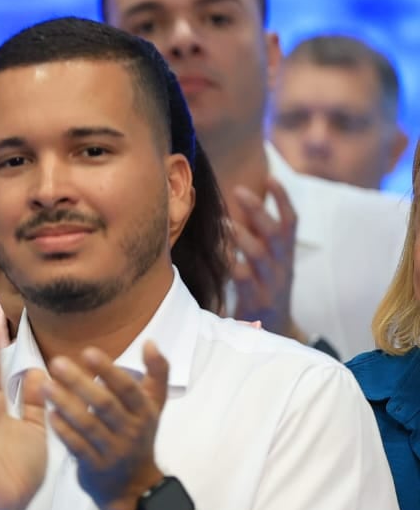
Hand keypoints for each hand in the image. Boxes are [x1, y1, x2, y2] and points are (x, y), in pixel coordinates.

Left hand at [41, 342, 169, 509]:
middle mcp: (131, 431)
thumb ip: (156, 374)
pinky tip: (48, 414)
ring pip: (88, 425)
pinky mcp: (94, 466)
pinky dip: (63, 431)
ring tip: (45, 385)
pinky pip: (77, 447)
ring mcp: (113, 450)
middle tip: (57, 363)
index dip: (108, 370)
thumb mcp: (153, 407)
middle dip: (80, 382)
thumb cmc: (138, 437)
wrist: (134, 487)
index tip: (87, 352)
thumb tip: (150, 342)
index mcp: (145, 412)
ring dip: (66, 403)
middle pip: (105, 404)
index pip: (128, 388)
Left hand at [228, 178, 299, 340]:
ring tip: (224, 220)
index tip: (271, 177)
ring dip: (242, 235)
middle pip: (276, 233)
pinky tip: (219, 253)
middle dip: (259, 210)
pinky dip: (232, 263)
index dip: (283, 199)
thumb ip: (257, 242)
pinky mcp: (257, 300)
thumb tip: (237, 212)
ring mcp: (271, 283)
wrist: (276, 332)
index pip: (292, 222)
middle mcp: (282, 266)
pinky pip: (244, 278)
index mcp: (286, 255)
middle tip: (239, 191)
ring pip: (260, 254)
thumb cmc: (264, 292)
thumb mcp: (268, 266)